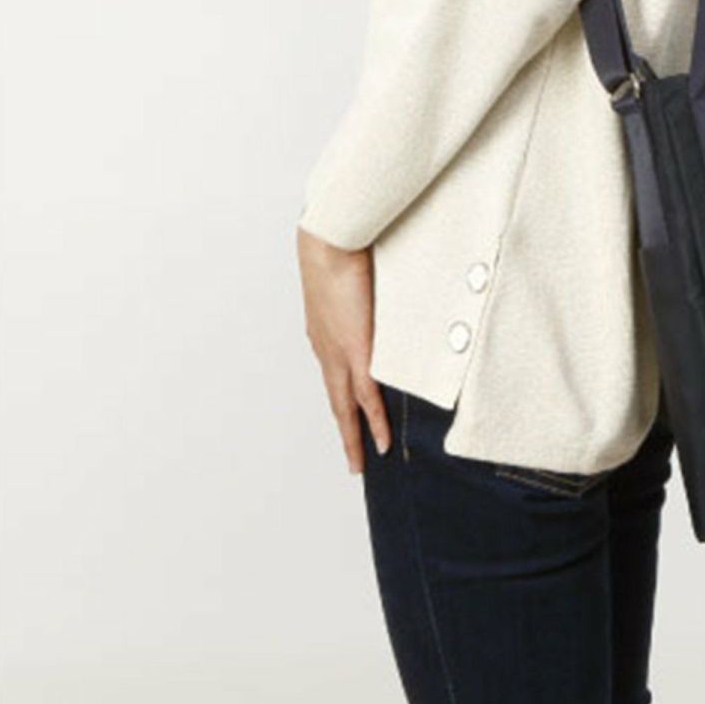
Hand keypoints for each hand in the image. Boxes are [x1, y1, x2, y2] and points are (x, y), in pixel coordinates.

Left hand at [297, 226, 391, 472]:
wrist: (329, 242)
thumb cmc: (340, 248)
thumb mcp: (351, 276)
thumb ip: (361, 289)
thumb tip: (374, 286)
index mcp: (323, 333)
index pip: (333, 374)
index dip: (341, 397)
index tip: (349, 414)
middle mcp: (326, 350)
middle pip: (335, 402)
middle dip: (345, 431)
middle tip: (353, 458)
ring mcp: (339, 355)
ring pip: (346, 407)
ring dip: (355, 436)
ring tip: (363, 461)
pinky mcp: (356, 353)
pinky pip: (367, 398)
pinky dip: (375, 423)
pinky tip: (381, 443)